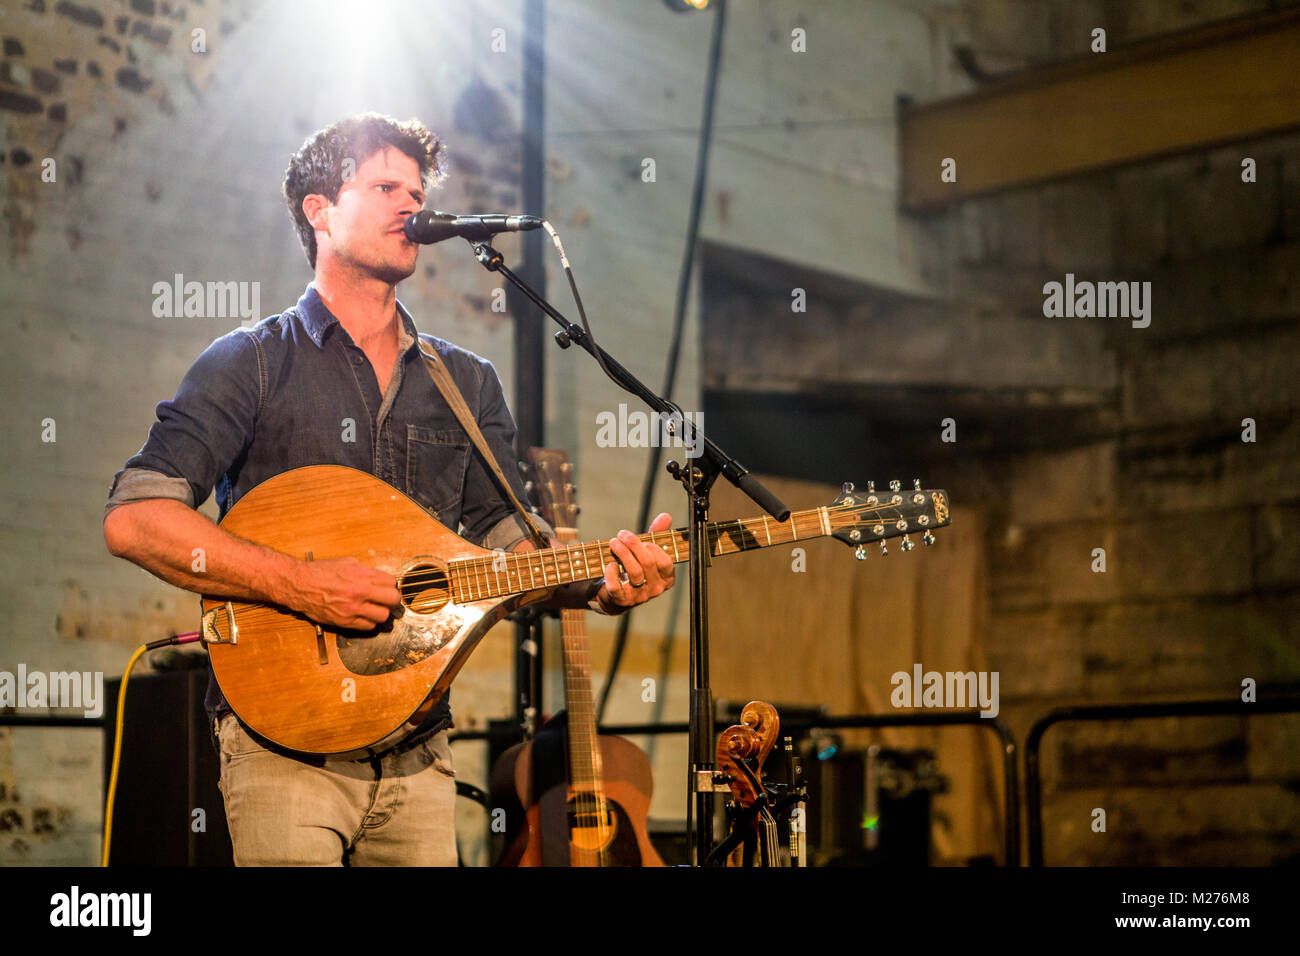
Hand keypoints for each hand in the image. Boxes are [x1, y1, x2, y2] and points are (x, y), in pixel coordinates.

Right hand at [286, 556, 400, 630]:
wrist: (299, 584)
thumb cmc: (320, 572)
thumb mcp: (347, 562)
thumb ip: (365, 570)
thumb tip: (377, 577)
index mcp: (362, 575)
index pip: (391, 582)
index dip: (389, 584)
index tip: (386, 586)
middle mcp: (360, 592)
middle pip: (392, 600)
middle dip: (392, 599)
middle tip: (387, 599)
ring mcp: (352, 609)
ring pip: (383, 616)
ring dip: (381, 612)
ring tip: (375, 608)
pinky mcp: (344, 622)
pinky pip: (368, 626)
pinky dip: (369, 622)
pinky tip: (364, 616)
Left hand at [595, 513, 675, 613]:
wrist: (616, 594)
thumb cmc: (635, 568)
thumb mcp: (647, 551)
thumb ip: (656, 535)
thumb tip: (665, 516)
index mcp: (666, 578)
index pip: (665, 561)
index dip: (652, 547)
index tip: (642, 539)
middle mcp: (656, 589)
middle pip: (647, 562)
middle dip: (633, 544)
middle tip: (622, 534)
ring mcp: (639, 597)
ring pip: (634, 571)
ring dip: (622, 552)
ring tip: (613, 543)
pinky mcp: (622, 600)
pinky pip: (616, 585)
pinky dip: (611, 572)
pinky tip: (610, 564)